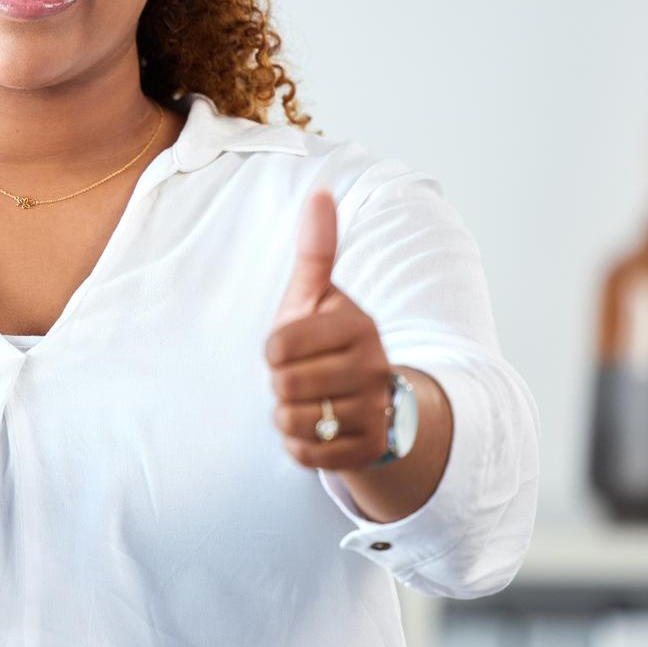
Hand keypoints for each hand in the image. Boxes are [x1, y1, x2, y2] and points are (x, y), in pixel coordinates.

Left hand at [265, 188, 393, 471]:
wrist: (368, 400)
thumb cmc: (328, 339)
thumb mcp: (319, 296)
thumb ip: (317, 250)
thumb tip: (321, 192)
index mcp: (359, 325)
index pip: (278, 345)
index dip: (273, 349)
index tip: (291, 346)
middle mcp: (374, 369)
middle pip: (284, 384)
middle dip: (280, 383)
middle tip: (302, 376)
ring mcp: (375, 412)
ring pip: (292, 421)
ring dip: (287, 414)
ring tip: (310, 401)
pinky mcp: (367, 451)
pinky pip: (304, 454)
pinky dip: (298, 445)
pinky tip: (317, 429)